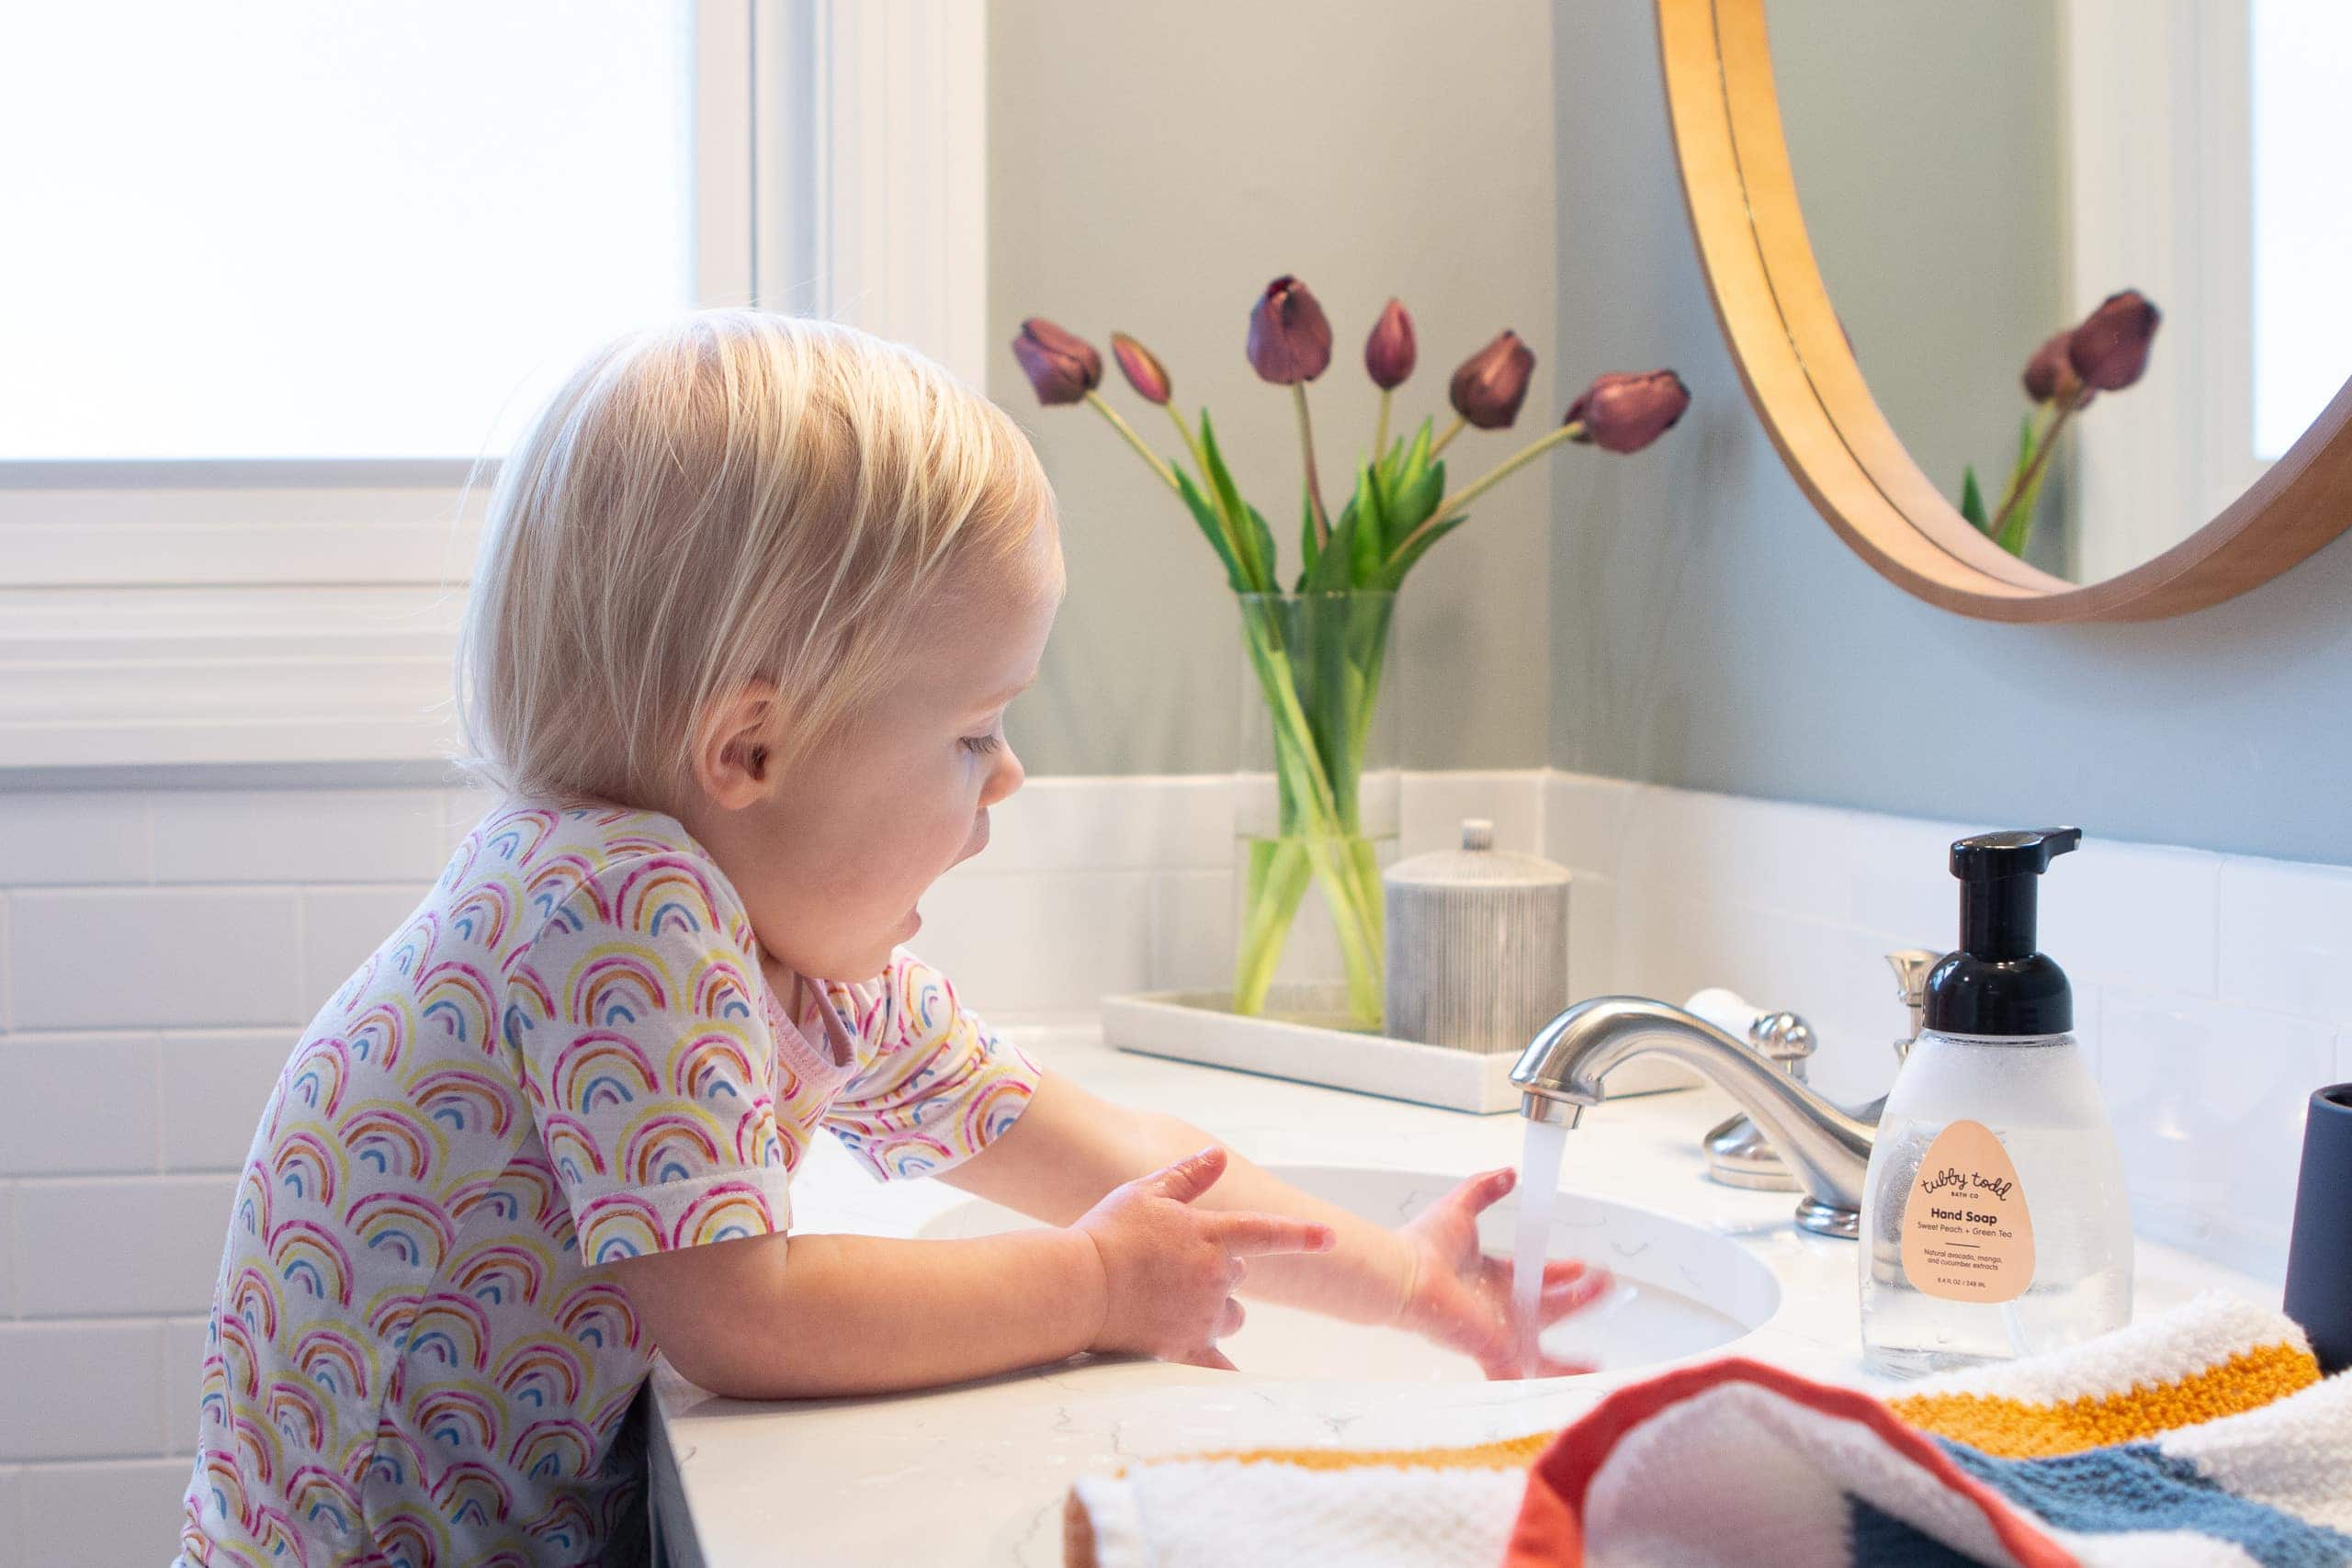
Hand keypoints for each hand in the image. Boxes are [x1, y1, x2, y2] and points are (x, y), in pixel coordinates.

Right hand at [1073, 1145, 1335, 1369]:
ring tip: (1169, 1303)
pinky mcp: (1185, 1347)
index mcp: (1211, 1235)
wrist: (1078, 1285)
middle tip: (1171, 1267)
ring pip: (1231, 1316)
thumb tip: (1219, 1156)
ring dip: (1215, 1310)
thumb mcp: (1146, 1192)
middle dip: (1216, 1271)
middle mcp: (1215, 1276)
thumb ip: (1188, 1176)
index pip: (1266, 1232)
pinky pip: (1219, 1366)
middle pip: (1238, 1277)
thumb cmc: (1107, 1234)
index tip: (1330, 1238)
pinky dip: (1226, 1372)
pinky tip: (1236, 1382)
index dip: (1301, 1235)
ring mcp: (1202, 1315)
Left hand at [1391, 1166, 1609, 1379]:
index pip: (1534, 1278)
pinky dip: (1550, 1384)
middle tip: (1605, 1287)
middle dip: (1579, 1300)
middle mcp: (1499, 1308)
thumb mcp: (1461, 1207)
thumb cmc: (1425, 1246)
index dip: (1560, 1272)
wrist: (1408, 1273)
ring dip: (1571, 1357)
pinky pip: (1525, 1377)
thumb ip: (1485, 1188)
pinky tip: (1576, 1390)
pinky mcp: (1496, 1351)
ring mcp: (1499, 1332)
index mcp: (1493, 1279)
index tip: (1581, 1264)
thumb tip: (1509, 1173)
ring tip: (1598, 1361)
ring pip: (1541, 1354)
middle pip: (1548, 1310)